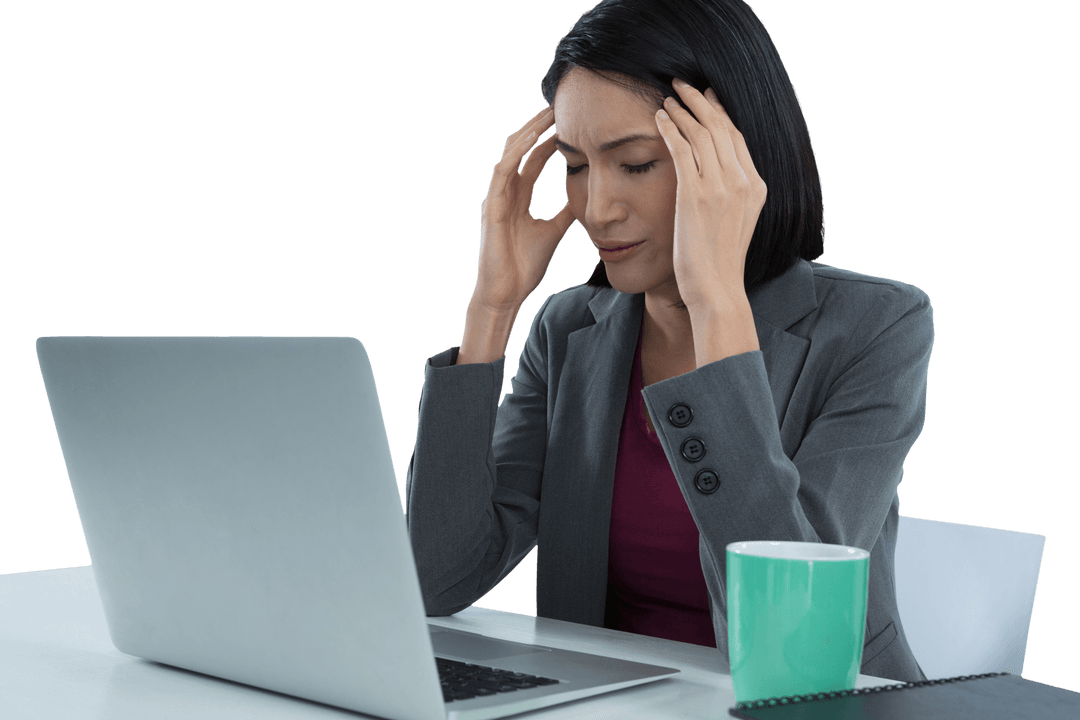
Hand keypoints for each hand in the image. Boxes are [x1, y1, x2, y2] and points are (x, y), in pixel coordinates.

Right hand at [474, 106, 575, 310]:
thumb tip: (584, 197)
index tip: (570, 123)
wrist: (507, 293)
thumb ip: (565, 212)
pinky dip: (516, 154)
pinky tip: (531, 139)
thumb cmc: (524, 266)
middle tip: (559, 106)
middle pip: (521, 149)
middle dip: (539, 127)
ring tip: (547, 114)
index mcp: (519, 197)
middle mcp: (505, 192)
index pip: (534, 159)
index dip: (550, 140)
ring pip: (510, 153)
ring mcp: (496, 197)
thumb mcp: (554, 232)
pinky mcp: (491, 206)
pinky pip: (502, 172)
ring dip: (529, 132)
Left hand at [654, 78, 766, 310]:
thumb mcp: (734, 223)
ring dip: (683, 110)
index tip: (706, 98)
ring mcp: (720, 186)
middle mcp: (742, 181)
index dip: (720, 113)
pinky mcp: (696, 194)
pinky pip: (682, 149)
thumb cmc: (718, 263)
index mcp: (756, 187)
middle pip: (721, 127)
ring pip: (701, 133)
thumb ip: (730, 196)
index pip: (738, 138)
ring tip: (667, 97)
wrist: (717, 288)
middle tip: (684, 85)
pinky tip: (659, 117)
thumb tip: (716, 180)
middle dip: (701, 101)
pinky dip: (670, 128)